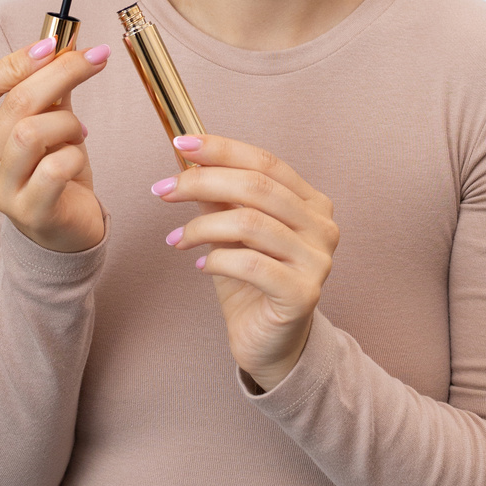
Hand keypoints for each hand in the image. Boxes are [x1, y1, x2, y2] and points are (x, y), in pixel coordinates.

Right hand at [0, 36, 110, 252]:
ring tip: (80, 131)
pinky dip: (74, 155)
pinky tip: (78, 158)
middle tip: (95, 58)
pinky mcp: (29, 212)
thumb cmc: (55, 170)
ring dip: (66, 122)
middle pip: (14, 104)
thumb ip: (50, 90)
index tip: (52, 44)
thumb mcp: (50, 123)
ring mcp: (0, 191)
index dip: (13, 62)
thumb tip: (64, 46)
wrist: (68, 228)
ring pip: (30, 134)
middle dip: (61, 74)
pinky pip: (53, 169)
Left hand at [152, 135, 338, 390]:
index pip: (266, 163)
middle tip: (163, 190)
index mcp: (311, 202)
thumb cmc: (250, 281)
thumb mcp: (231, 231)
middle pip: (258, 187)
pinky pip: (251, 265)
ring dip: (202, 227)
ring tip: (176, 239)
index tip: (181, 144)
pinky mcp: (303, 294)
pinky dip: (216, 260)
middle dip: (202, 182)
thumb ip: (220, 197)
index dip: (222, 149)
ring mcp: (317, 261)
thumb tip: (189, 158)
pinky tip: (199, 265)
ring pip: (251, 223)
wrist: (268, 342)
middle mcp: (322, 227)